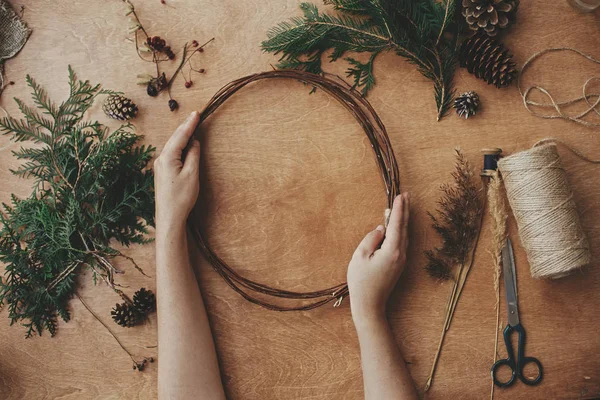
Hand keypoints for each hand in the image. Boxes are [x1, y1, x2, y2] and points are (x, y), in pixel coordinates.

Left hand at [154, 111, 200, 228]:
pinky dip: (179, 146)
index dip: (190, 124)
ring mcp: (160, 165)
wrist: (169, 216)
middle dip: (185, 127)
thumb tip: (194, 142)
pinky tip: (185, 145)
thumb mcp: (192, 174)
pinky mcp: (162, 172)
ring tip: (191, 126)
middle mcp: (161, 159)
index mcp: (168, 157)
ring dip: (182, 136)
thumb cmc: (181, 198)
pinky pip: (172, 153)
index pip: (181, 136)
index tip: (197, 113)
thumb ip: (193, 155)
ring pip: (173, 145)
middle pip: (175, 138)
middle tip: (195, 115)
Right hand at [347, 193, 409, 323]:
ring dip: (403, 220)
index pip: (396, 224)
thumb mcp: (360, 256)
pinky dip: (400, 230)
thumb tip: (381, 229)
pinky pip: (401, 242)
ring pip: (404, 235)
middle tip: (407, 195)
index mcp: (392, 250)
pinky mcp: (398, 265)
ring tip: (403, 206)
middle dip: (405, 210)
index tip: (400, 196)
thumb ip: (371, 238)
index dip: (398, 209)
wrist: (369, 305)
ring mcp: (401, 260)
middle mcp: (400, 254)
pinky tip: (397, 226)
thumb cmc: (361, 281)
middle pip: (404, 227)